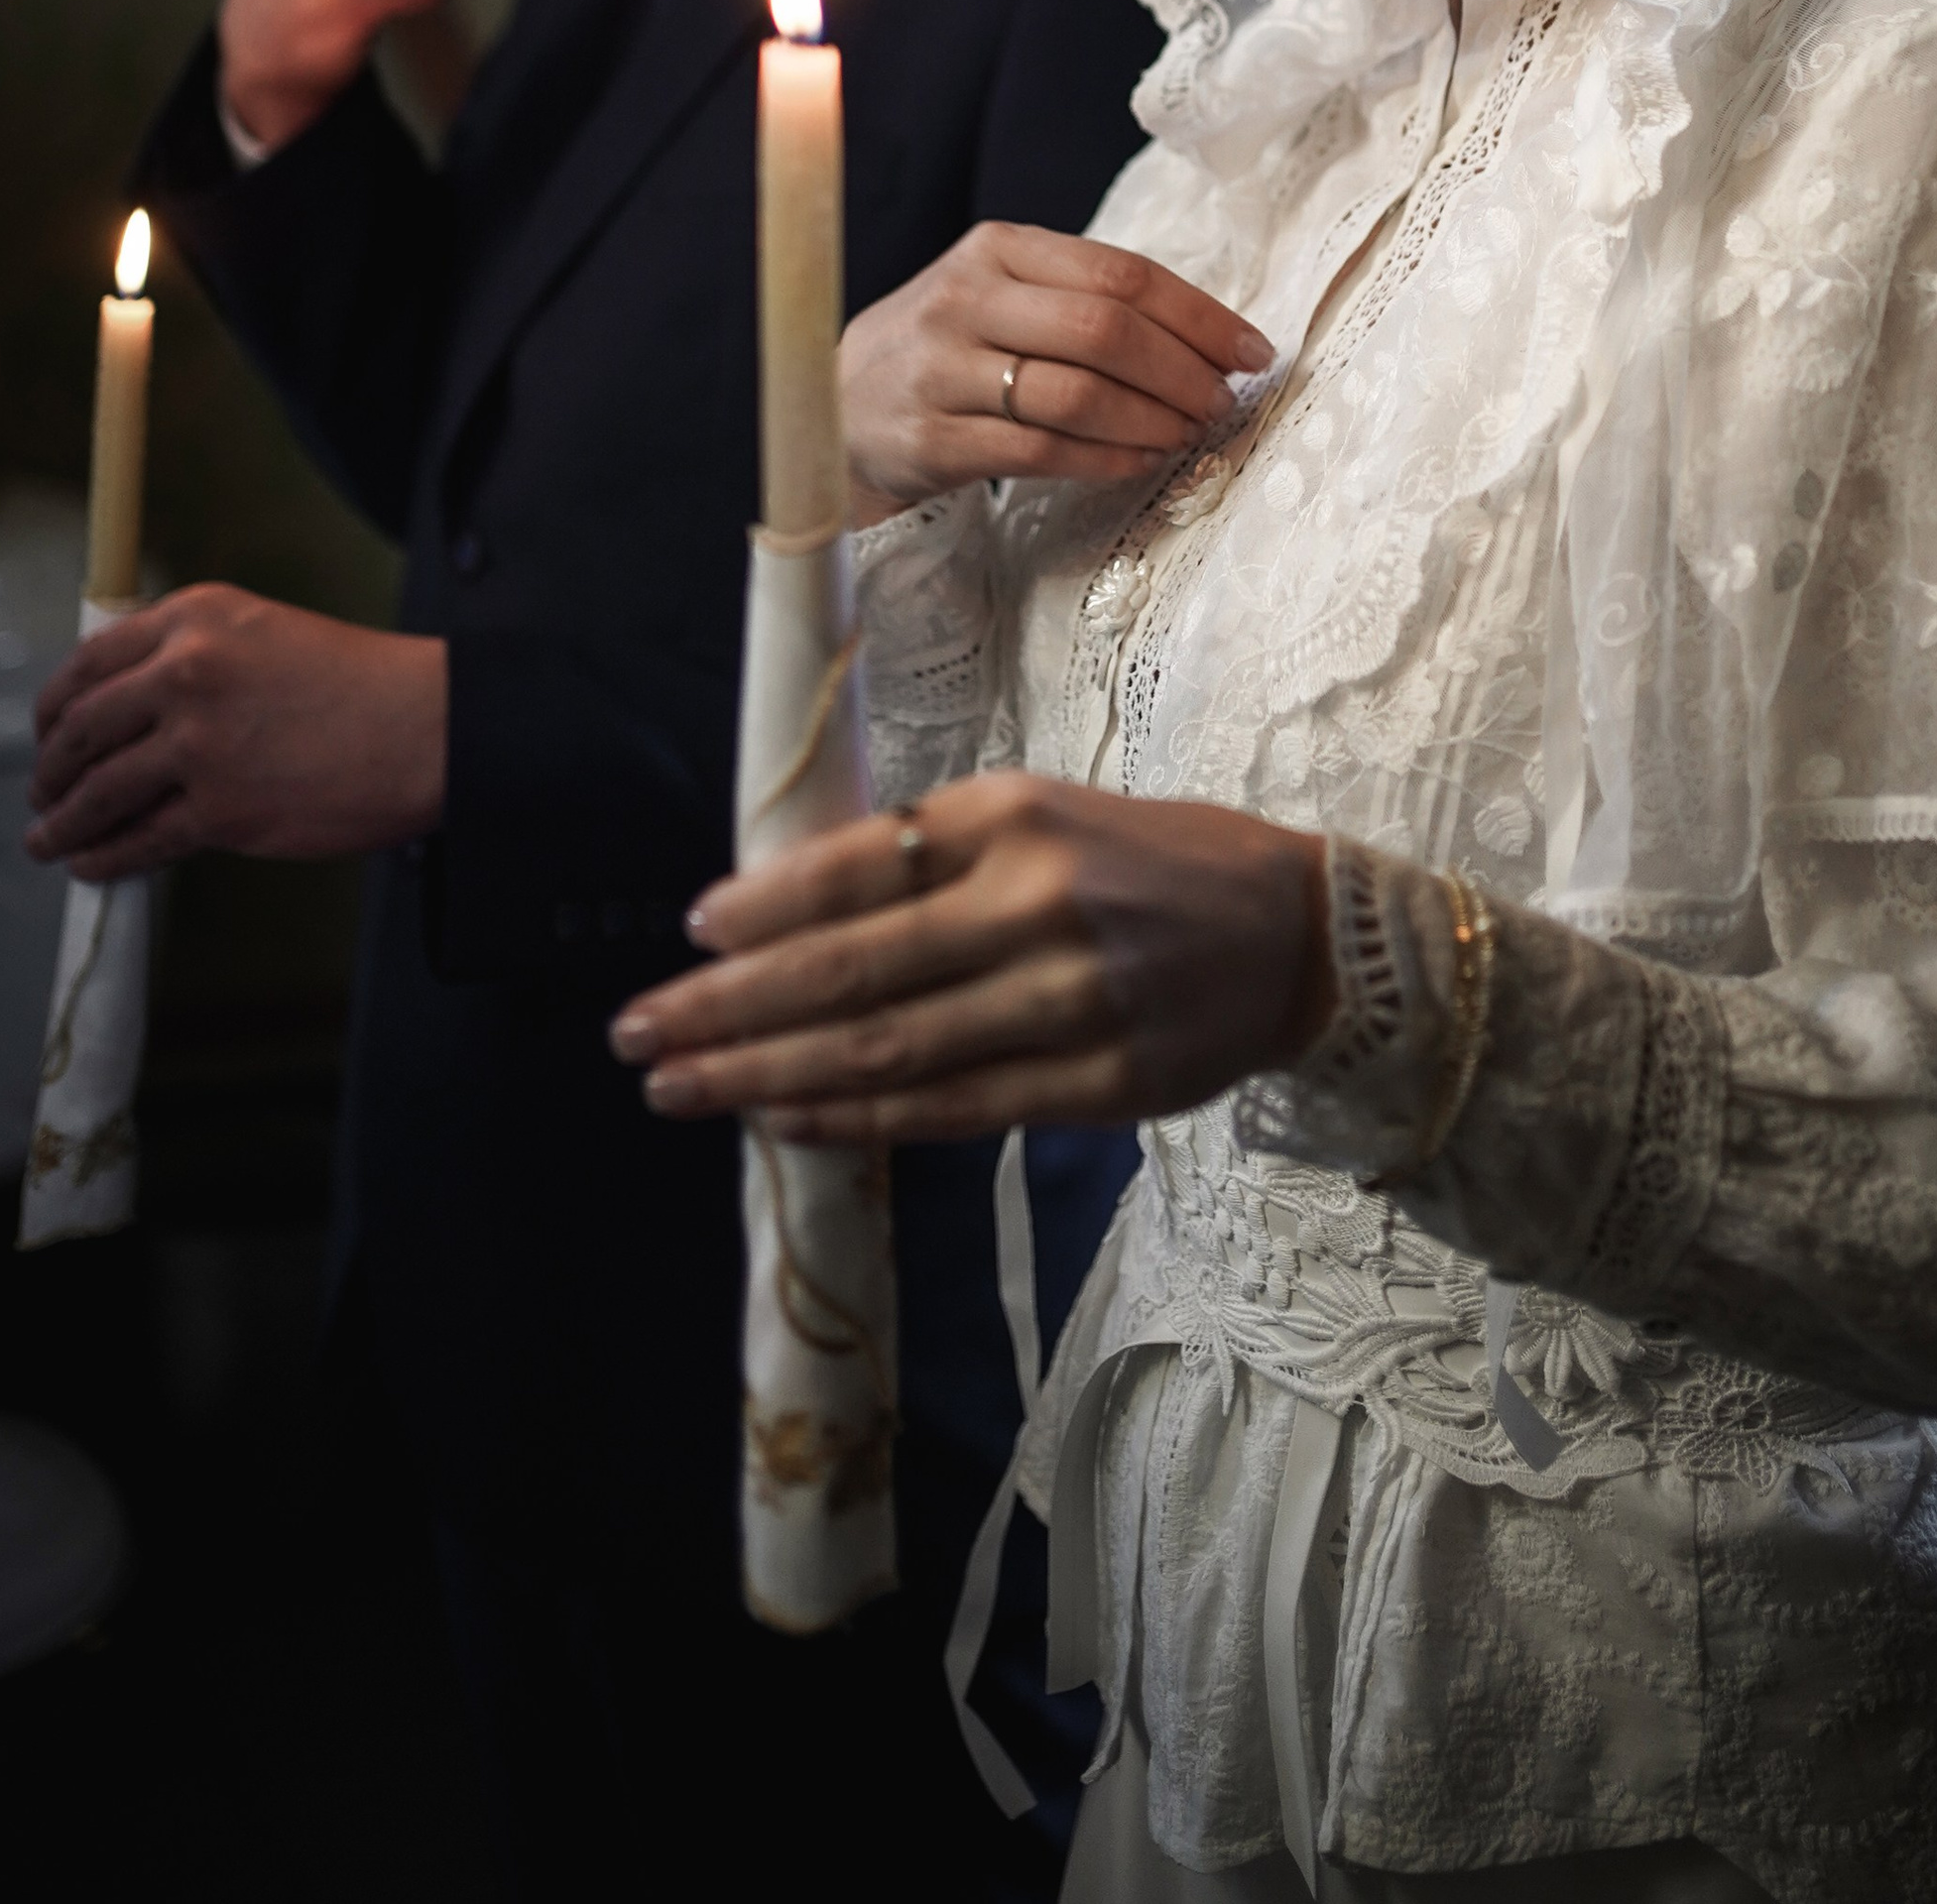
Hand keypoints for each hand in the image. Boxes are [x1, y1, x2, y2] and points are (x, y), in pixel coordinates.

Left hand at [25, 590, 446, 877]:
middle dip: (49, 769)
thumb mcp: (267, 633)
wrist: (428, 728)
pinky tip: (92, 865)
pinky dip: (104, 858)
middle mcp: (187, 670)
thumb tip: (125, 712)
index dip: (52, 707)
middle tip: (42, 791)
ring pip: (97, 790)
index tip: (45, 734)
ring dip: (61, 823)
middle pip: (80, 728)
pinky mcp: (220, 809)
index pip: (90, 662)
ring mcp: (200, 742)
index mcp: (197, 616)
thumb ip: (195, 656)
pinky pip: (137, 840)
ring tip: (47, 840)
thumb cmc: (360, 684)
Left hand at [610, 773, 1332, 1141]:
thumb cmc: (1151, 861)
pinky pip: (948, 1111)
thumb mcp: (1046, 813)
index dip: (766, 907)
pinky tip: (783, 1121)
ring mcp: (1067, 1004)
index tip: (690, 933)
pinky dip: (853, 1121)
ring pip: (886, 1054)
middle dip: (728, 1008)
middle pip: (852, 971)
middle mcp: (1036, 905)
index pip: (862, 865)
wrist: (1299, 933)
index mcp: (1017, 818)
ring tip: (680, 1089)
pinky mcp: (1096, 1088)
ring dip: (766, 1076)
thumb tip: (785, 908)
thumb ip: (935, 854)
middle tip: (636, 1033)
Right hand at [841, 224, 1270, 518]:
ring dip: (1152, 419)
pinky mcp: (930, 439)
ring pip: (1077, 394)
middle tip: (1223, 401)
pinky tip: (1140, 461)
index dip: (1199, 315)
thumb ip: (1083, 299)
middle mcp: (964, 300)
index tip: (1252, 350)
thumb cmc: (950, 349)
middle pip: (1104, 330)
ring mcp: (942, 371)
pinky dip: (1105, 459)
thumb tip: (1210, 336)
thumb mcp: (1000, 295)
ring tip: (1190, 434)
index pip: (1120, 273)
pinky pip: (1040, 452)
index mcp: (996, 249)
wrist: (837, 405)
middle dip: (1183, 370)